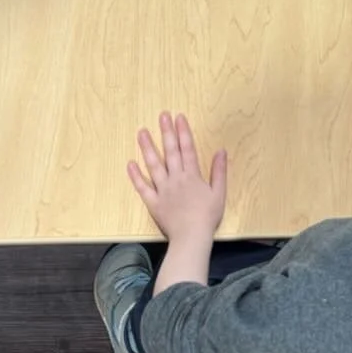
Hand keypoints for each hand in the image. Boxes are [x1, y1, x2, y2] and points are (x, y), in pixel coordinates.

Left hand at [127, 113, 227, 238]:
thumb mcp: (219, 193)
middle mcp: (176, 178)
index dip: (183, 132)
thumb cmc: (208, 216)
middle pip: (170, 152)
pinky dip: (136, 176)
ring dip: (148, 147)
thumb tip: (221, 151)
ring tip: (142, 132)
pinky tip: (130, 163)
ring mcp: (163, 189)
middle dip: (166, 132)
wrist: (192, 237)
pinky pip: (142, 187)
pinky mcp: (153, 202)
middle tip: (161, 116)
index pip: (187, 148)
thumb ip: (219, 171)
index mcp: (192, 175)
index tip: (178, 117)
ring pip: (154, 165)